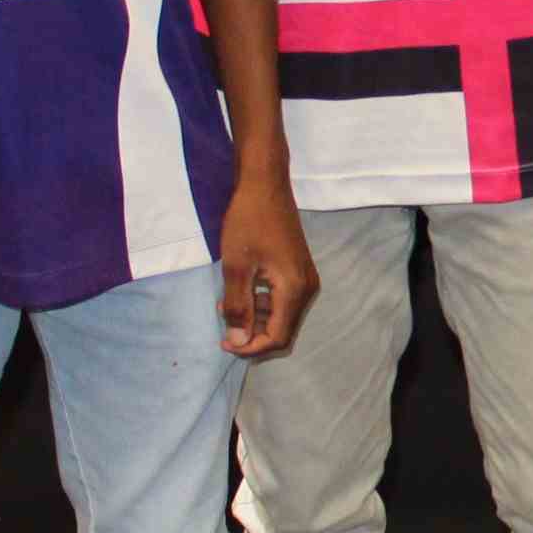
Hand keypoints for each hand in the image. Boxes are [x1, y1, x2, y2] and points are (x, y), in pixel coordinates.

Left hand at [215, 174, 318, 356]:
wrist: (265, 185)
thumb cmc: (248, 221)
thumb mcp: (236, 266)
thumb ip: (238, 307)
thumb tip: (238, 342)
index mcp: (294, 289)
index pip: (278, 337)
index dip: (251, 347)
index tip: (224, 343)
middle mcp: (307, 288)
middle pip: (284, 331)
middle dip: (253, 335)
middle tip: (224, 328)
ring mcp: (306, 279)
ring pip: (283, 317)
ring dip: (256, 320)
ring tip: (227, 306)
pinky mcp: (300, 270)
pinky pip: (283, 301)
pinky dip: (262, 305)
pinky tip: (242, 293)